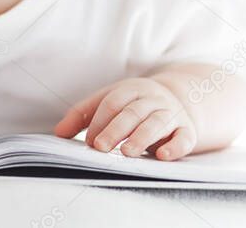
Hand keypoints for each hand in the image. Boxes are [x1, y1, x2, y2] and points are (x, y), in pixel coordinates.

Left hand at [54, 77, 197, 160]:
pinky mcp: (187, 131)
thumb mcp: (110, 101)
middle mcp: (151, 99)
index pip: (112, 102)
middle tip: (100, 147)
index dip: (99, 121)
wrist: (181, 99)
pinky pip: (184, 137)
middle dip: (115, 130)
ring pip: (157, 123)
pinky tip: (163, 155)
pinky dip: (175, 146)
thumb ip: (83, 115)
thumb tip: (58, 133)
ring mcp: (171, 114)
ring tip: (127, 152)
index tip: (89, 142)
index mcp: (130, 90)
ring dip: (141, 137)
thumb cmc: (135, 105)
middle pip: (133, 112)